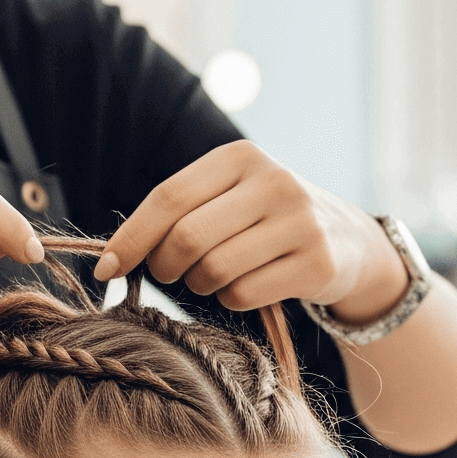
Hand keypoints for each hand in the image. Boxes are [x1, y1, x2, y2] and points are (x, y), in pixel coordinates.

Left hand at [93, 142, 408, 320]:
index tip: (106, 268)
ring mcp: (300, 222)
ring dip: (200, 285)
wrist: (349, 240)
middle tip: (170, 275)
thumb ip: (180, 212)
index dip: (131, 237)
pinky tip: (246, 287)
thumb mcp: (230, 196)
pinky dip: (232, 300)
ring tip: (212, 278)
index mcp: (241, 157)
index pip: (169, 197)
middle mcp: (274, 182)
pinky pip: (244, 294)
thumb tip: (112, 256)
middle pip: (187, 237)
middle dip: (165, 266)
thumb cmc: (265, 221)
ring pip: (214, 269)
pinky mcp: (318, 263)